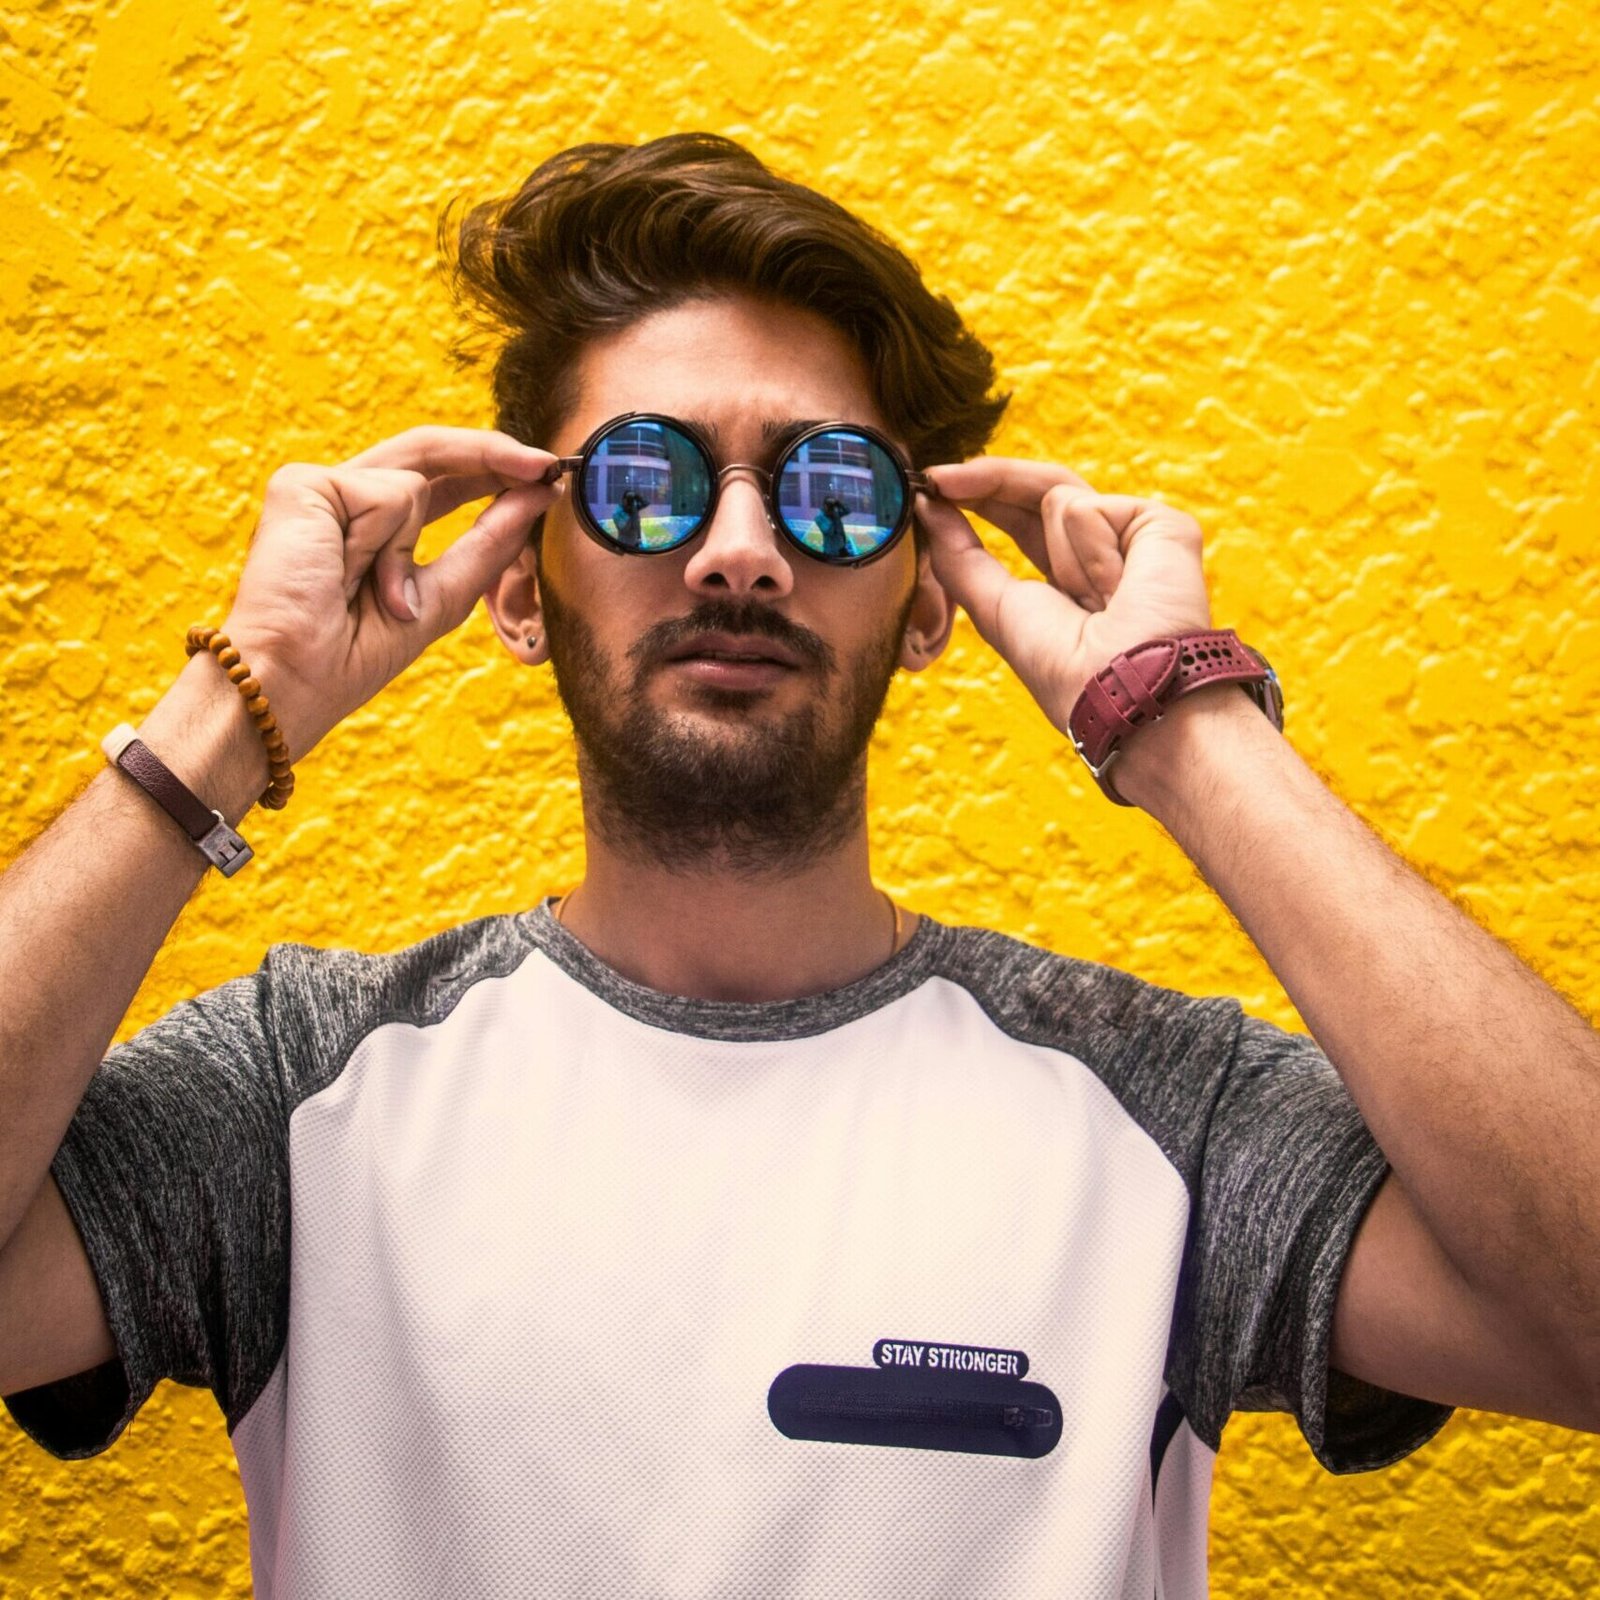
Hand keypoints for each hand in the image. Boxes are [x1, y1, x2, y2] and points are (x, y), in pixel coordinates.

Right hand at [218, 426, 562, 762]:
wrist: (297, 677)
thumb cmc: (356, 653)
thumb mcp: (442, 596)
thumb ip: (489, 543)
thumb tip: (538, 493)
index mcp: (373, 526)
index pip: (441, 480)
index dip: (493, 471)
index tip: (547, 477)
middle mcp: (345, 499)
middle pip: (430, 452)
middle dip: (493, 455)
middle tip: (546, 466)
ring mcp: (321, 488)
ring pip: (414, 480)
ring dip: (407, 551)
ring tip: (373, 595)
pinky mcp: (303, 483)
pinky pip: (387, 492)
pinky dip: (383, 543)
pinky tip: (345, 573)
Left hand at [916, 457, 1213, 737]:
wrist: (1123, 691)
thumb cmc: (1065, 671)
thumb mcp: (996, 609)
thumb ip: (960, 557)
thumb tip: (928, 507)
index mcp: (1068, 577)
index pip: (1019, 517)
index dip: (979, 497)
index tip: (932, 485)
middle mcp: (1103, 552)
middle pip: (1037, 490)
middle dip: (986, 481)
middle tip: (936, 478)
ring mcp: (1134, 537)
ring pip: (1059, 496)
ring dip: (1059, 553)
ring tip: (1095, 602)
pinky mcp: (1161, 525)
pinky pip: (1090, 508)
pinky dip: (1089, 548)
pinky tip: (1115, 589)